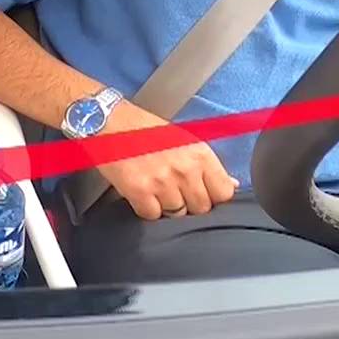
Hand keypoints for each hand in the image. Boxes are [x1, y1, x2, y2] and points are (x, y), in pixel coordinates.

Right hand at [94, 103, 239, 220]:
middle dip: (190, 204)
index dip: (213, 197)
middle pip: (201, 208)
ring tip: (156, 189)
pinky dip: (147, 209)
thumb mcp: (183, 141)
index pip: (224, 193)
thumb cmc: (145, 129)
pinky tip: (142, 193)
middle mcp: (184, 168)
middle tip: (174, 190)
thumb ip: (207, 166)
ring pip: (177, 214)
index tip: (203, 194)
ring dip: (167, 207)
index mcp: (199, 153)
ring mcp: (162, 181)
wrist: (108, 122)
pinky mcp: (139, 191)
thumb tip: (229, 185)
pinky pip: (152, 216)